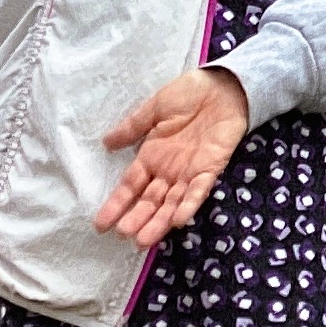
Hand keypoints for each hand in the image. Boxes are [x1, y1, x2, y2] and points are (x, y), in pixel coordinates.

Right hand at [97, 67, 253, 245]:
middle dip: (136, 218)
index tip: (101, 224)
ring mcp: (189, 172)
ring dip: (158, 222)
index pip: (130, 186)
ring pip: (171, 203)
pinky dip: (189, 205)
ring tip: (143, 240)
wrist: (224, 86)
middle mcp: (168, 170)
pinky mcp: (211, 169)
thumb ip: (133, 126)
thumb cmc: (190, 94)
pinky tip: (179, 220)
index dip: (116, 204)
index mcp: (152, 156)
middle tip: (123, 235)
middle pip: (149, 200)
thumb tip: (106, 142)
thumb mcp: (156, 108)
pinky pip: (199, 190)